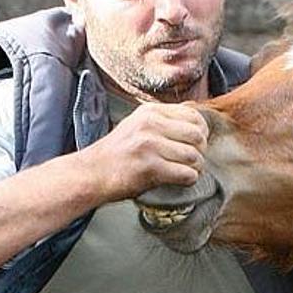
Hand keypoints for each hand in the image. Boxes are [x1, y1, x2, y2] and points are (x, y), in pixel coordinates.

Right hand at [81, 102, 207, 201]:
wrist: (91, 174)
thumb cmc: (116, 153)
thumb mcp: (137, 124)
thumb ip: (164, 119)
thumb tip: (195, 113)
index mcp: (150, 112)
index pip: (194, 116)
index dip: (201, 132)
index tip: (194, 144)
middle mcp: (150, 124)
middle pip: (197, 135)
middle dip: (200, 151)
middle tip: (192, 161)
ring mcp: (149, 145)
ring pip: (194, 156)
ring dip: (195, 168)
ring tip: (185, 171)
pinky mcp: (149, 167)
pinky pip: (186, 174)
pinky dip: (188, 180)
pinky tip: (179, 180)